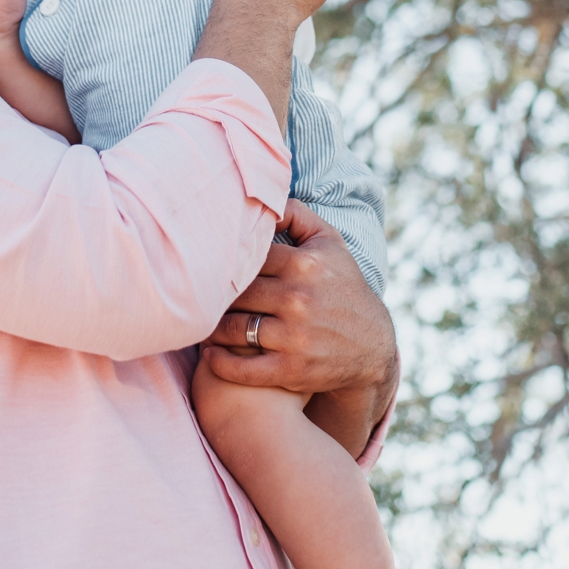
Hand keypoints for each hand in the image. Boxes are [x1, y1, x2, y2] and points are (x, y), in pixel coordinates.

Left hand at [202, 201, 398, 455]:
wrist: (373, 346)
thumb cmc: (343, 287)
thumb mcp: (330, 243)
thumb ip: (297, 214)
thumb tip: (263, 199)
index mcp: (303, 263)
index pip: (245, 258)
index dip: (223, 263)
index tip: (208, 268)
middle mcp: (298, 298)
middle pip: (233, 294)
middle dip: (215, 297)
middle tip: (196, 297)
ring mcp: (294, 336)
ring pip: (231, 329)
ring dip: (211, 330)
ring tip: (202, 324)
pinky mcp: (291, 370)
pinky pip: (241, 369)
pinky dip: (219, 363)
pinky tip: (211, 356)